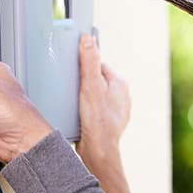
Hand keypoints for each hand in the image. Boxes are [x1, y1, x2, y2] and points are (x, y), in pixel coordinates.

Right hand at [75, 34, 134, 192]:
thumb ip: (89, 61)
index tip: (72, 70)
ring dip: (83, 98)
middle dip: (82, 83)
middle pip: (95, 80)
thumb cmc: (97, 121)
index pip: (98, 64)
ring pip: (95, 96)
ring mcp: (116, 110)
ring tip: (73, 104)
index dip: (83, 67)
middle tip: (71, 90)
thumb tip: (88, 39)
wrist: (99, 152)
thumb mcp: (90, 86)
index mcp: (120, 84)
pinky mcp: (108, 122)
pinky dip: (85, 111)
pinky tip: (77, 116)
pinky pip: (94, 110)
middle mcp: (122, 97)